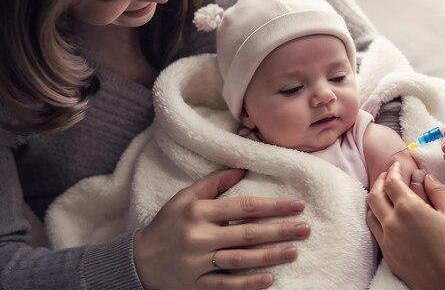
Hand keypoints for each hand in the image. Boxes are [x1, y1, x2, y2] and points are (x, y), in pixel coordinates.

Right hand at [134, 168, 310, 289]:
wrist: (139, 260)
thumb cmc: (168, 223)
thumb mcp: (185, 197)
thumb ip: (214, 183)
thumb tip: (243, 167)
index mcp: (200, 212)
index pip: (244, 207)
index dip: (273, 206)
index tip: (297, 205)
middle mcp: (200, 237)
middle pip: (248, 234)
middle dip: (280, 230)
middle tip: (305, 228)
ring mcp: (198, 263)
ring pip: (241, 260)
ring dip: (270, 256)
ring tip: (294, 251)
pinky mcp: (197, 285)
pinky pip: (226, 285)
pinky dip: (248, 283)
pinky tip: (269, 278)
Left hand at [367, 162, 444, 289]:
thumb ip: (438, 190)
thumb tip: (424, 176)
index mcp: (408, 208)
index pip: (392, 181)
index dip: (393, 169)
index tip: (397, 164)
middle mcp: (392, 223)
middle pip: (374, 194)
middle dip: (380, 181)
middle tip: (388, 175)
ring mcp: (387, 241)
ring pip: (370, 212)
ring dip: (375, 199)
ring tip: (385, 194)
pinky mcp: (388, 256)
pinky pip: (375, 230)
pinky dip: (377, 217)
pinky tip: (387, 217)